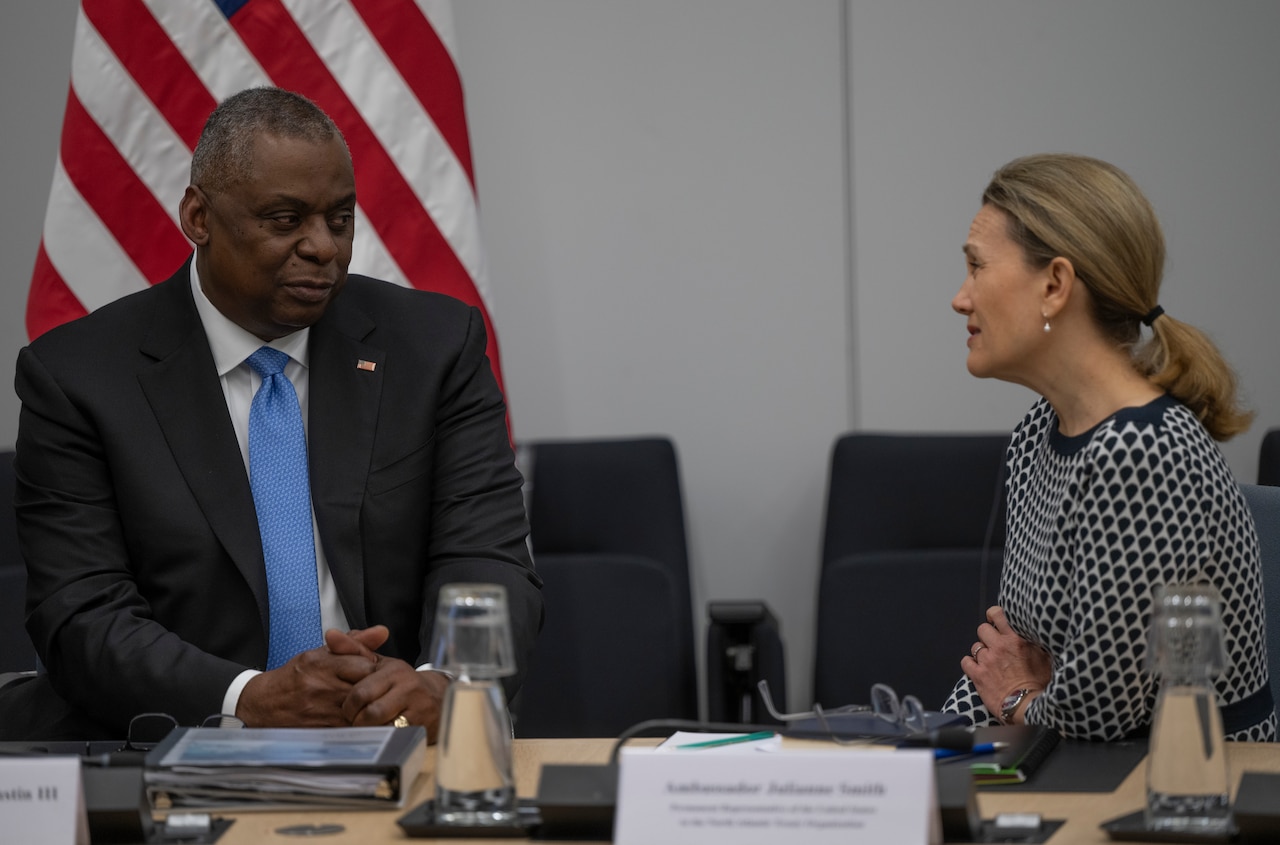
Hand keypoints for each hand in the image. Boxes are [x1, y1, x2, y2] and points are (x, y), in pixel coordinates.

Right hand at [235, 631, 380, 726]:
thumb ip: (354, 642)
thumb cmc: (294, 677)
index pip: (365, 665)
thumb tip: (382, 631)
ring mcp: (320, 710)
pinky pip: (350, 728)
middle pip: (366, 688)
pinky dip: (357, 724)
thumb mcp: (320, 653)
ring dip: (368, 708)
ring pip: (361, 710)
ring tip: (367, 703)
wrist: (263, 704)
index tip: (372, 672)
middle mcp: (321, 686)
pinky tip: (356, 719)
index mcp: (321, 664)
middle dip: (374, 689)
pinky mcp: (320, 730)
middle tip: (375, 690)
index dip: (375, 669)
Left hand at [340, 657, 449, 741]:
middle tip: (356, 721)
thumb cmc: (401, 683)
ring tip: (369, 728)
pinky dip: (384, 739)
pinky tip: (383, 734)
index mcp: (394, 670)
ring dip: (370, 732)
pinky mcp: (422, 727)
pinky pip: (393, 738)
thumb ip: (353, 650)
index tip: (349, 708)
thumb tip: (330, 635)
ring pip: (381, 727)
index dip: (349, 706)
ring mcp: (417, 709)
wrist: (439, 698)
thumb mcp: (380, 664)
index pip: (360, 692)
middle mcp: (408, 687)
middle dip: (358, 721)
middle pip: (369, 712)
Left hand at [961, 606, 1051, 720]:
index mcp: (1016, 639)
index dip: (993, 615)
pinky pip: (965, 661)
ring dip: (981, 652)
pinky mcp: (977, 675)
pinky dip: (970, 664)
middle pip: (982, 629)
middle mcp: (999, 646)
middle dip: (987, 636)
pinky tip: (978, 669)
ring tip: (990, 661)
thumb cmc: (1039, 684)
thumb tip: (1037, 634)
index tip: (994, 621)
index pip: (997, 614)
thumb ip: (1037, 643)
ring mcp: (987, 660)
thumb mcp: (1046, 659)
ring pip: (975, 646)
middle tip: (994, 645)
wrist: (1027, 706)